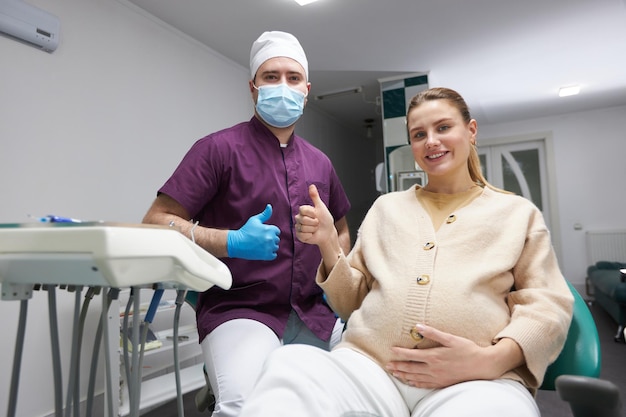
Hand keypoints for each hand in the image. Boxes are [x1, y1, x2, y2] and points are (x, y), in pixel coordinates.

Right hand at [227, 204, 279, 259]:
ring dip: (270, 247)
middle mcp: (271, 238)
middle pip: (277, 239)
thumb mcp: (254, 220)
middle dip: (271, 239)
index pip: (277, 231)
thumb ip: (265, 214)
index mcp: (270, 229)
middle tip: (260, 240)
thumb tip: (270, 206)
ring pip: (275, 247)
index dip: (270, 232)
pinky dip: (270, 254)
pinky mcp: (267, 256)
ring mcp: (269, 247)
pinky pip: (274, 255)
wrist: (237, 243)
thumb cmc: (245, 230)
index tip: (263, 234)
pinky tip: (263, 251)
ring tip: (261, 245)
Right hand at [295, 184, 334, 245]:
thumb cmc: (325, 219)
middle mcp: (299, 218)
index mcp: (303, 211)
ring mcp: (298, 227)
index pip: (302, 209)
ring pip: (303, 228)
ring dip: (313, 229)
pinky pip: (303, 235)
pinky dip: (310, 235)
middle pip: (303, 219)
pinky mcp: (299, 236)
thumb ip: (315, 197)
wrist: (328, 232)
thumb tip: (312, 185)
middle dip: (314, 222)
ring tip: (315, 229)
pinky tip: (312, 234)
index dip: (312, 213)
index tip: (316, 214)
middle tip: (317, 223)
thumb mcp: (321, 207)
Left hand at [386, 324, 506, 388]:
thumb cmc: (468, 350)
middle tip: (387, 365)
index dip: (400, 353)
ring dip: (404, 375)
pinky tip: (411, 382)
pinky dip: (415, 384)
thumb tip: (418, 326)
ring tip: (395, 373)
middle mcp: (433, 369)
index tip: (391, 351)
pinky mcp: (442, 383)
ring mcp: (438, 378)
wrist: (483, 365)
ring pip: (416, 378)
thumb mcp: (450, 338)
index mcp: (434, 356)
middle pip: (411, 368)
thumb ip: (433, 333)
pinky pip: (425, 385)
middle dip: (398, 366)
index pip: (412, 355)